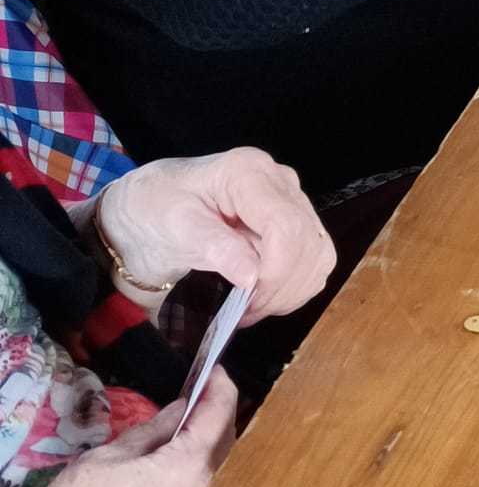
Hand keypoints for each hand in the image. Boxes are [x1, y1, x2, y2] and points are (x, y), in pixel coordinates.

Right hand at [6, 371, 235, 486]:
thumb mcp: (106, 458)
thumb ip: (150, 432)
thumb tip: (178, 412)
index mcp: (188, 467)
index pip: (220, 415)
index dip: (221, 387)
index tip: (213, 371)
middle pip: (222, 445)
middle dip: (216, 415)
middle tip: (197, 394)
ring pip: (211, 473)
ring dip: (203, 447)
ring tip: (180, 427)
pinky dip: (190, 475)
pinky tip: (169, 467)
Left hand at [91, 151, 332, 323]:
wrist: (151, 209)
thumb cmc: (156, 210)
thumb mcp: (174, 226)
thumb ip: (213, 246)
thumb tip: (252, 276)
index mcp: (248, 173)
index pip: (286, 225)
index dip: (276, 271)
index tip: (249, 301)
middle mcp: (280, 181)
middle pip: (308, 242)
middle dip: (283, 288)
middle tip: (247, 313)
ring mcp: (292, 201)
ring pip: (319, 254)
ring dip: (292, 291)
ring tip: (253, 307)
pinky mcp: (298, 222)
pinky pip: (316, 261)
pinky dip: (296, 288)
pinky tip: (265, 297)